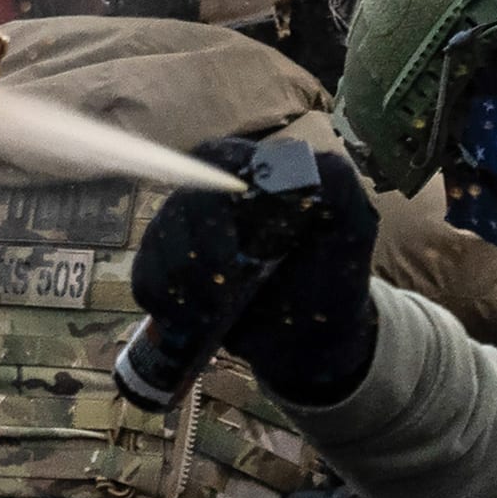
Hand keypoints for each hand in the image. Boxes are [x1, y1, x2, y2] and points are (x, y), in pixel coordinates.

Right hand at [132, 138, 380, 404]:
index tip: (235, 245)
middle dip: (201, 254)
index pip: (214, 160)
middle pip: (179, 205)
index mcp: (251, 174)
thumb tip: (313, 162)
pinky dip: (169, 304)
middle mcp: (210, 195)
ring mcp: (181, 231)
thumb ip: (340, 186)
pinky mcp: (163, 268)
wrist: (311, 337)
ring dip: (188, 285)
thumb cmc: (332, 275)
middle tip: (231, 287)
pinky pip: (144, 279)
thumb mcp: (352, 228)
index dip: (213, 198)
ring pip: (158, 245)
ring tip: (222, 308)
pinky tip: (199, 317)